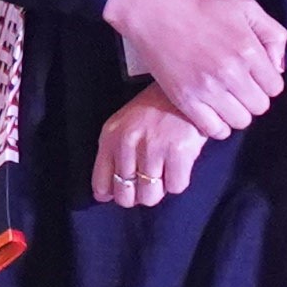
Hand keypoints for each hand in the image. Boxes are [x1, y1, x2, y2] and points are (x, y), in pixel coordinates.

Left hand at [90, 85, 213, 208]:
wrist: (185, 90)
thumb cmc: (155, 109)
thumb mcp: (124, 125)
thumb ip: (112, 155)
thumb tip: (105, 194)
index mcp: (110, 136)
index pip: (101, 183)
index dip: (111, 194)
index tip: (119, 194)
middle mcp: (128, 143)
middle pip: (125, 196)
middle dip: (136, 195)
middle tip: (147, 185)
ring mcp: (153, 148)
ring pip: (150, 196)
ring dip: (158, 190)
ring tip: (164, 174)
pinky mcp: (179, 152)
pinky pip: (175, 187)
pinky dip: (178, 181)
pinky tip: (178, 166)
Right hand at [105, 0, 286, 140]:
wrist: (156, 12)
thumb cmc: (201, 7)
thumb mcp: (246, 7)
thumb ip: (273, 34)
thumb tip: (278, 67)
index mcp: (249, 50)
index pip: (275, 87)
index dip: (266, 82)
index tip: (253, 75)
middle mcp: (231, 72)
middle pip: (259, 107)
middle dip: (253, 98)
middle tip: (238, 86)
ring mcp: (207, 88)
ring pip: (240, 121)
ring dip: (236, 112)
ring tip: (225, 98)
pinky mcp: (185, 99)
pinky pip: (214, 129)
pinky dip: (217, 126)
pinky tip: (212, 111)